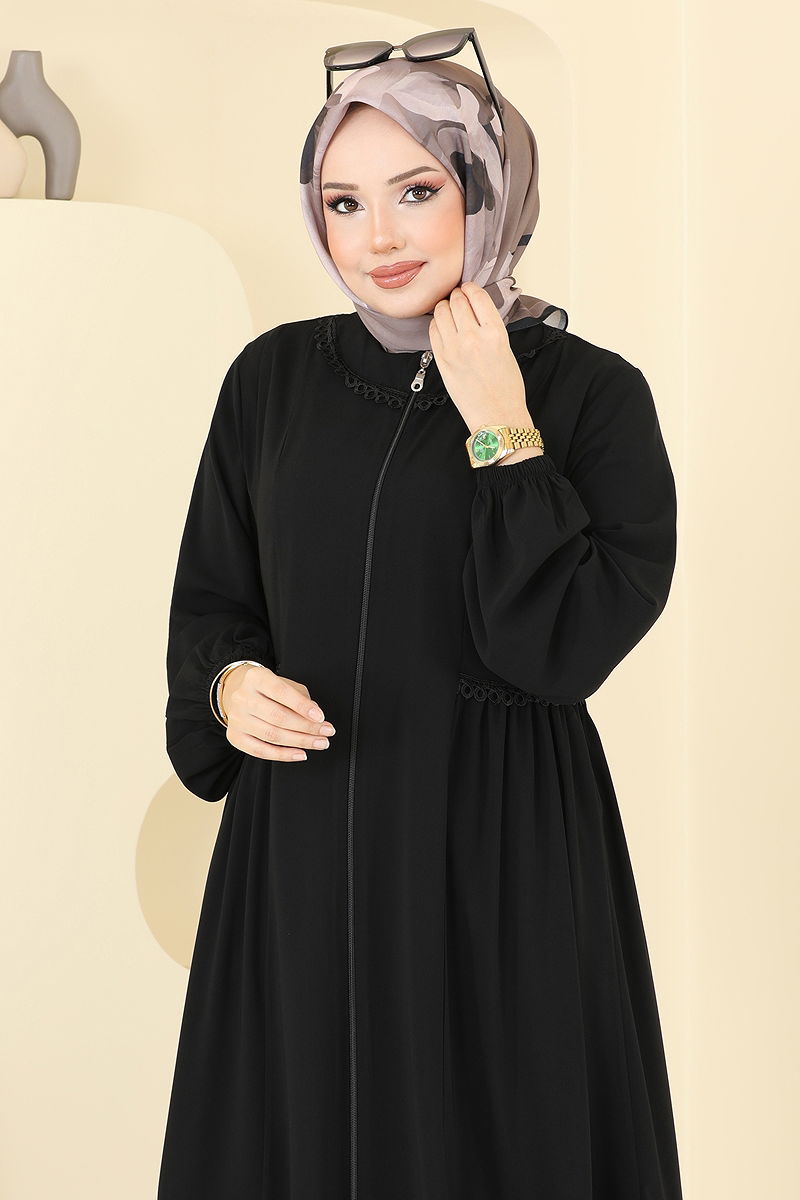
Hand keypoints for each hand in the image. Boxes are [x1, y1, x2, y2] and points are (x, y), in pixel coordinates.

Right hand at [221, 664, 335, 762]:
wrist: (238, 692)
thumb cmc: (266, 689)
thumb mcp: (284, 683)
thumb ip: (300, 698)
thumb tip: (314, 718)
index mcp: (256, 678)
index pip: (281, 692)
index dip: (302, 706)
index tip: (320, 717)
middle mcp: (243, 697)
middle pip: (278, 717)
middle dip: (307, 728)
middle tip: (326, 732)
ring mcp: (236, 718)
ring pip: (272, 735)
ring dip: (300, 742)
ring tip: (318, 743)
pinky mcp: (235, 736)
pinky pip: (260, 751)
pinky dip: (283, 755)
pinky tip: (299, 753)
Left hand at [428, 281, 529, 432]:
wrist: (497, 415)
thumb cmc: (506, 388)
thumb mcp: (507, 348)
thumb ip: (490, 326)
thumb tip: (476, 308)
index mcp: (495, 333)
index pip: (477, 296)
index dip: (470, 288)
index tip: (468, 289)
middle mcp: (472, 338)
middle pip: (456, 301)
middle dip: (457, 296)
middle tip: (458, 299)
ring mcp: (454, 349)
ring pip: (440, 312)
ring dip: (444, 307)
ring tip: (449, 312)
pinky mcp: (441, 360)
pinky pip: (432, 330)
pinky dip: (436, 323)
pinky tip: (443, 327)